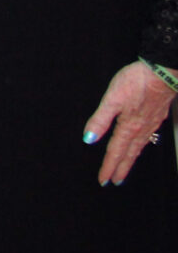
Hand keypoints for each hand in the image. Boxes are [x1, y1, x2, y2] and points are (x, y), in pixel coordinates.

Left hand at [84, 62, 176, 184]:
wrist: (164, 72)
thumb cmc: (137, 82)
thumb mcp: (112, 99)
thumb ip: (100, 119)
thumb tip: (89, 139)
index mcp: (128, 127)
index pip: (115, 151)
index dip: (108, 166)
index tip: (103, 180)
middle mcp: (141, 129)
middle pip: (129, 153)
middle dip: (121, 168)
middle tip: (116, 181)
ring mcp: (151, 123)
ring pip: (140, 147)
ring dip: (131, 159)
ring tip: (126, 168)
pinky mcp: (157, 116)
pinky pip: (148, 137)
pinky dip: (142, 146)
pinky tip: (141, 144)